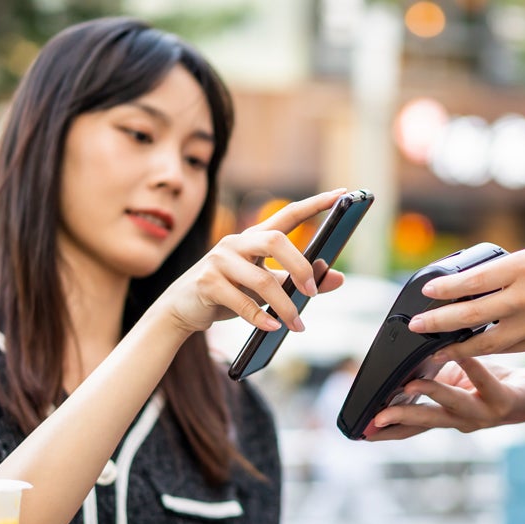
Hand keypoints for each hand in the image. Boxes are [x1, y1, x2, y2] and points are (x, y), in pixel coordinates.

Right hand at [159, 189, 347, 333]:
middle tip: (312, 292)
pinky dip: (261, 318)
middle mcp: (237, 242)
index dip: (315, 204)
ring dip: (285, 306)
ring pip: (261, 279)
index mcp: (254, 237)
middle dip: (300, 267)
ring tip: (297, 325)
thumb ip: (299, 281)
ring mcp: (219, 260)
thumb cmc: (229, 293)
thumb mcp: (268, 287)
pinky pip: (241, 301)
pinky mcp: (207, 282)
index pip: (288, 214)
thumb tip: (338, 278)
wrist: (183, 309)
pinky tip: (273, 328)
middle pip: (276, 240)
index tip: (342, 195)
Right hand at [366, 357, 524, 440]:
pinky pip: (484, 381)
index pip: (411, 427)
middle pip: (426, 422)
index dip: (387, 431)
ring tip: (411, 386)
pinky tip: (458, 351)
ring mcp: (483, 415)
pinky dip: (470, 365)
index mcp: (447, 417)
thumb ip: (430, 380)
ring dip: (430, 396)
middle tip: (377, 418)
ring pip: (452, 406)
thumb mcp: (454, 382)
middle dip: (400, 420)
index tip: (363, 431)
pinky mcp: (503, 401)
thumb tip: (400, 370)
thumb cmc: (490, 384)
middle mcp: (462, 421)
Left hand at [405, 235, 524, 359]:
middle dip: (440, 322)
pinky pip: (509, 349)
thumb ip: (523, 259)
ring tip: (433, 351)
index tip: (427, 292)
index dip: (448, 288)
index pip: (478, 279)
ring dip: (457, 348)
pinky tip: (468, 353)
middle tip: (417, 327)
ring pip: (488, 342)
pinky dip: (485, 352)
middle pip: (474, 315)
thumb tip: (496, 270)